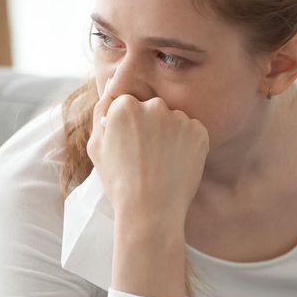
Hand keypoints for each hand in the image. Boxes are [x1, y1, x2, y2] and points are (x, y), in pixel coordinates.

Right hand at [87, 78, 209, 222]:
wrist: (151, 210)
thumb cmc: (119, 182)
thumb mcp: (96, 146)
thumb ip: (102, 111)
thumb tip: (112, 86)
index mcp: (125, 105)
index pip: (129, 103)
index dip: (129, 126)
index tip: (130, 146)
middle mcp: (154, 105)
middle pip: (153, 108)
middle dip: (151, 126)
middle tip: (147, 156)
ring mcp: (179, 118)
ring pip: (174, 120)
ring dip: (170, 135)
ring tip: (162, 163)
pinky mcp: (200, 132)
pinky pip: (193, 131)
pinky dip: (188, 145)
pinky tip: (177, 164)